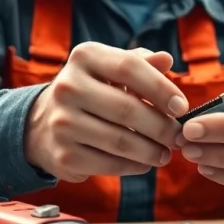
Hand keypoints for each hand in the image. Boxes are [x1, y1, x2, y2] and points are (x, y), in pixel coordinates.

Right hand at [24, 42, 189, 181]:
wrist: (41, 124)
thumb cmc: (90, 91)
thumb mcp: (109, 70)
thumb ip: (139, 63)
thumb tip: (166, 59)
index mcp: (84, 57)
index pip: (129, 67)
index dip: (161, 88)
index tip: (182, 107)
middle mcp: (68, 87)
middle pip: (128, 109)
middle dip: (162, 127)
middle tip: (179, 137)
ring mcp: (62, 123)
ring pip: (121, 141)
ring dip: (152, 151)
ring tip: (166, 153)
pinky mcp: (63, 156)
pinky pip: (109, 164)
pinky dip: (134, 166)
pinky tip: (144, 162)